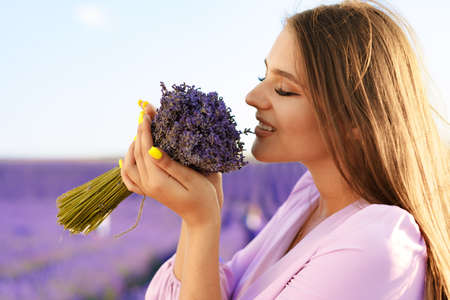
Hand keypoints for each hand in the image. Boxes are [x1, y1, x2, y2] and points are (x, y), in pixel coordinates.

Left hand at [120, 103, 220, 226]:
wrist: (202, 219)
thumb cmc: (204, 198)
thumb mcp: (191, 179)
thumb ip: (170, 164)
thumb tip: (152, 149)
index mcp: (157, 181)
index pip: (145, 150)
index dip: (145, 130)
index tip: (146, 113)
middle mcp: (148, 185)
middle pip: (136, 154)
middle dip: (139, 132)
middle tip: (144, 112)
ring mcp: (146, 190)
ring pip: (129, 165)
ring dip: (132, 146)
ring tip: (141, 130)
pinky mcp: (150, 192)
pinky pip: (130, 179)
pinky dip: (125, 166)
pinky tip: (125, 158)